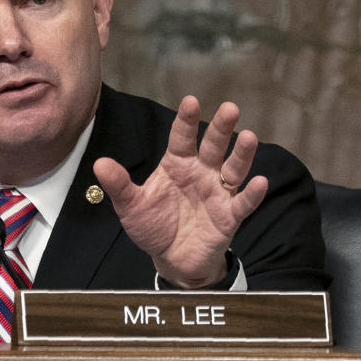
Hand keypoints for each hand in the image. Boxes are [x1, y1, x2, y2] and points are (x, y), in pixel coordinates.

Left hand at [93, 96, 267, 287]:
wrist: (171, 259)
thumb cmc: (153, 226)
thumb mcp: (131, 206)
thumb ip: (119, 185)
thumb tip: (99, 163)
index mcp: (177, 164)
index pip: (182, 138)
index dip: (186, 120)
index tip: (191, 101)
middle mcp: (201, 172)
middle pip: (213, 146)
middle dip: (221, 128)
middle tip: (230, 108)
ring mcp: (217, 193)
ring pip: (233, 169)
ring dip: (242, 154)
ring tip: (249, 137)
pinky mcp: (229, 216)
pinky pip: (243, 203)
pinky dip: (252, 194)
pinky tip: (260, 182)